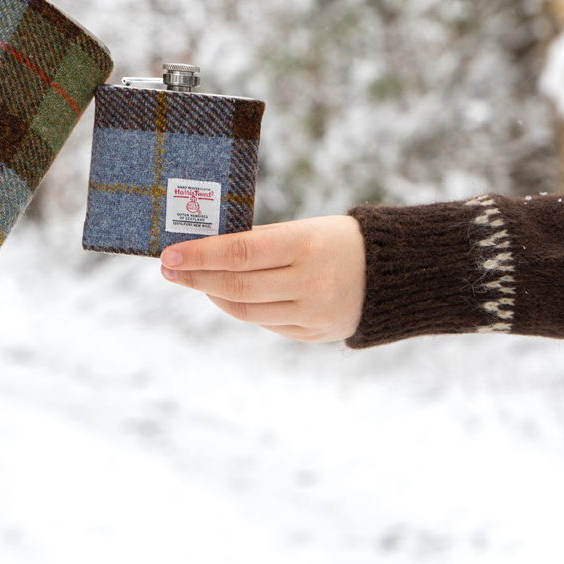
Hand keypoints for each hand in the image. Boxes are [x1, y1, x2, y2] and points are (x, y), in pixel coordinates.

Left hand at [159, 216, 365, 342]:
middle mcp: (310, 282)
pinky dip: (241, 309)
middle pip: (237, 286)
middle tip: (169, 268)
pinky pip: (266, 323)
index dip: (200, 255)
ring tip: (193, 279)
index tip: (169, 254)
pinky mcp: (314, 334)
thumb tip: (205, 248)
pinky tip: (226, 295)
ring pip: (247, 311)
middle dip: (196, 277)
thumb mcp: (305, 229)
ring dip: (213, 295)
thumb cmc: (339, 241)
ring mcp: (313, 313)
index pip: (240, 252)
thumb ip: (259, 241)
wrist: (394, 273)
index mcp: (306, 246)